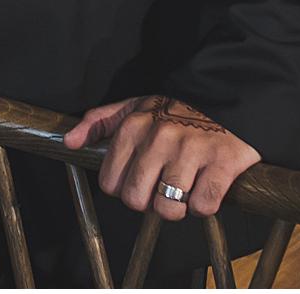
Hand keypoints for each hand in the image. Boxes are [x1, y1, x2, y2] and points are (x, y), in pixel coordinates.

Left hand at [64, 95, 257, 221]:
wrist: (229, 91)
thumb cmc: (178, 108)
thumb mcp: (134, 106)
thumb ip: (99, 122)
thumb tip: (69, 141)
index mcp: (134, 127)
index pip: (110, 182)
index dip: (124, 189)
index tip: (139, 181)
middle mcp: (159, 138)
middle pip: (136, 200)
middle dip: (148, 202)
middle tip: (162, 189)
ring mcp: (191, 151)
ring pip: (168, 208)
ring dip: (177, 207)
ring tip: (185, 189)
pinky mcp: (222, 162)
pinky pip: (203, 206)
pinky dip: (204, 205)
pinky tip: (206, 188)